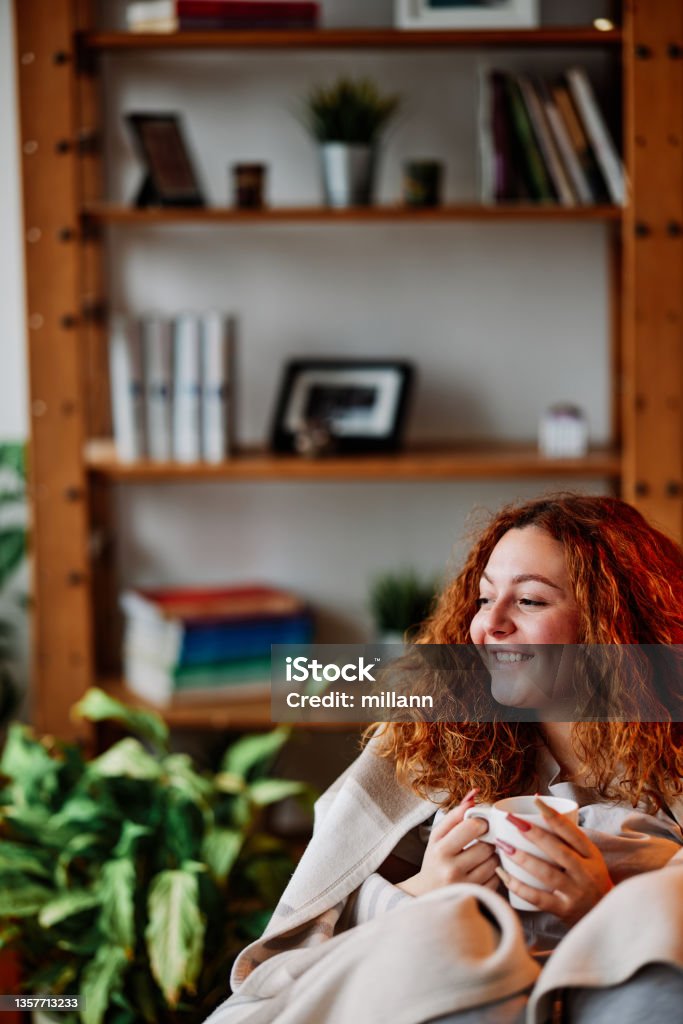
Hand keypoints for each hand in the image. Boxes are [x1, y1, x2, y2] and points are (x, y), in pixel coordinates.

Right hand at [397, 789, 500, 896]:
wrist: (426, 894)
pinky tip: (482, 871)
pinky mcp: (476, 897)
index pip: (472, 827)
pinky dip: (494, 873)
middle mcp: (450, 869)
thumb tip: (474, 794)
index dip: (481, 823)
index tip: (480, 825)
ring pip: (494, 862)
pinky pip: (497, 879)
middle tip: (481, 841)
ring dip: (492, 856)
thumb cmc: (435, 859)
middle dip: (487, 841)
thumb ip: (456, 814)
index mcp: (440, 849)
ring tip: (481, 856)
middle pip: (486, 846)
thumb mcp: (438, 835)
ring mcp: (464, 886)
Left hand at [494, 796, 613, 925]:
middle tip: (513, 821)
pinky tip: (503, 874)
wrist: (610, 916)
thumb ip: (569, 841)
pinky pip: (537, 898)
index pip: (572, 832)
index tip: (536, 801)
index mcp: (592, 855)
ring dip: (523, 858)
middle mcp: (586, 873)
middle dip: (534, 834)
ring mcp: (575, 893)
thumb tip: (538, 812)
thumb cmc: (592, 881)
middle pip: (559, 851)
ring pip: (547, 873)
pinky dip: (518, 886)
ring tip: (504, 845)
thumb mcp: (591, 859)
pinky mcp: (564, 910)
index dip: (553, 815)